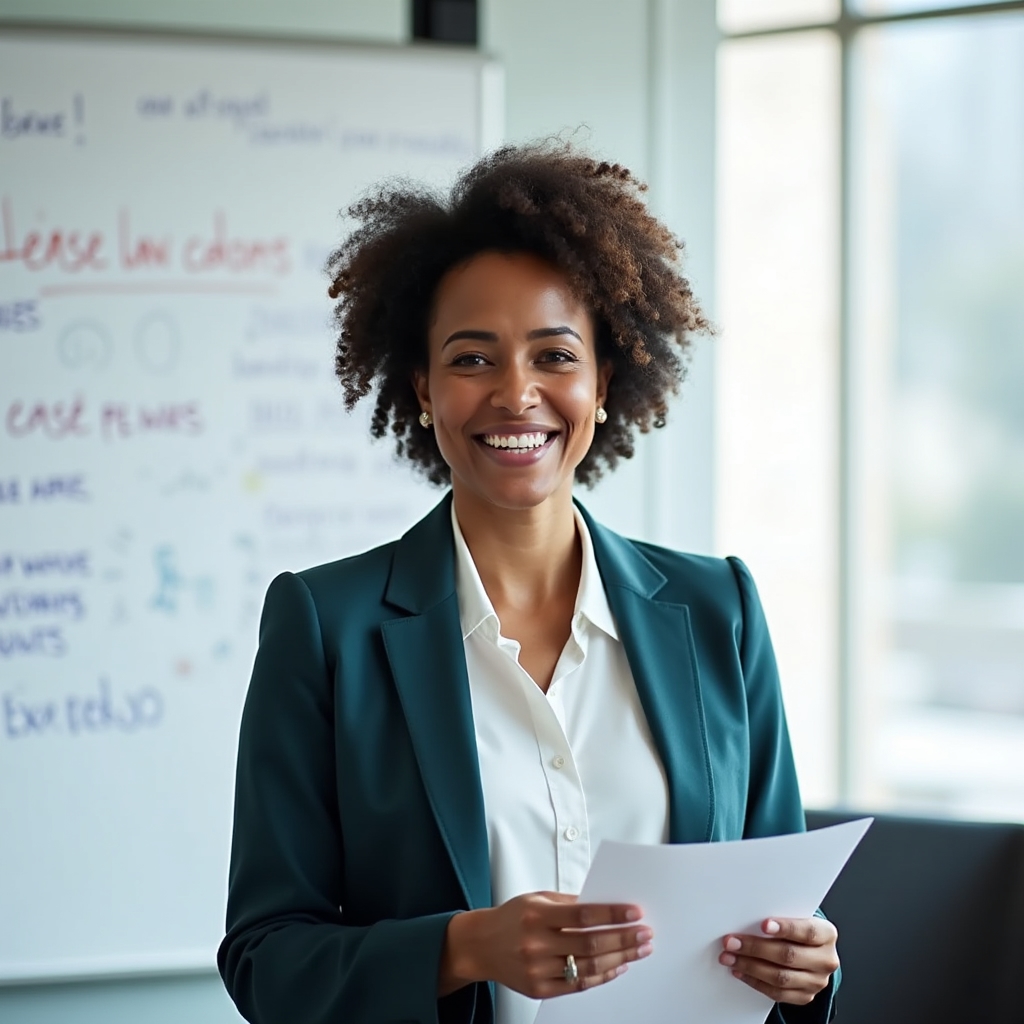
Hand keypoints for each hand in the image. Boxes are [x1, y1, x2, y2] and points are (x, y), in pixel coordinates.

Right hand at [439, 891, 652, 998]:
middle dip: (624, 938)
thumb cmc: (511, 917)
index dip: (613, 914)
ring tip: (639, 950)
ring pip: (588, 967)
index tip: (636, 912)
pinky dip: (602, 977)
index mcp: (537, 915)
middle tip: (645, 934)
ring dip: (619, 958)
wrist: (480, 945)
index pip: (584, 914)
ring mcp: (538, 969)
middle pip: (590, 944)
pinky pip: (578, 985)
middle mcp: (537, 943)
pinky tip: (618, 967)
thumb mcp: (537, 899)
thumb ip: (569, 902)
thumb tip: (606, 903)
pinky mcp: (539, 989)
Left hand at [719, 917, 838, 1005]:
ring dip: (750, 967)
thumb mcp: (798, 917)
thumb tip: (748, 916)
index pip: (807, 932)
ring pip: (781, 977)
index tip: (764, 924)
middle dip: (756, 948)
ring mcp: (816, 981)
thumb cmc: (799, 930)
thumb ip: (781, 916)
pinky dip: (755, 982)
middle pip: (789, 955)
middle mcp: (825, 960)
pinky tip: (741, 971)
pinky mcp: (805, 996)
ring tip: (730, 957)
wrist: (813, 952)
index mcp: (827, 934)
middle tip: (732, 942)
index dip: (785, 928)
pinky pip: (778, 993)